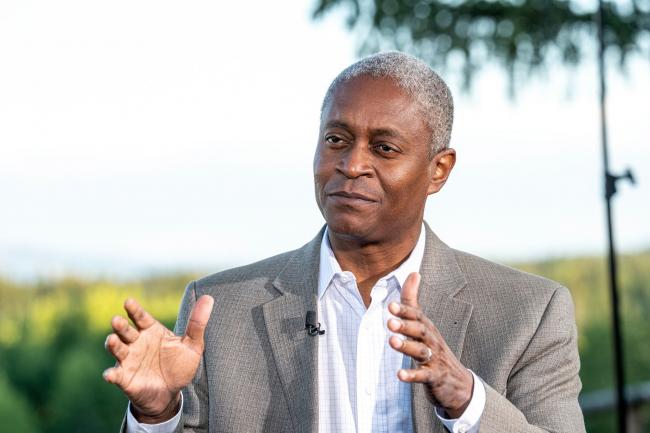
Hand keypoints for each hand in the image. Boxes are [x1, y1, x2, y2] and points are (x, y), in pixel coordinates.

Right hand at [103, 295, 213, 422]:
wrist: (171, 393)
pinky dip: (111, 374)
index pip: (141, 317)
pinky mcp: (124, 378)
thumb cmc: (179, 365)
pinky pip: (115, 375)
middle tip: (116, 319)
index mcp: (151, 331)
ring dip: (113, 344)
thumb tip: (208, 298)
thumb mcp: (192, 345)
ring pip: (117, 349)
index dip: (134, 310)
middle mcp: (137, 343)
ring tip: (111, 340)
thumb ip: (197, 323)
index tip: (128, 301)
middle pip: (126, 331)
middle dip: (120, 326)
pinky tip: (109, 374)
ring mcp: (129, 360)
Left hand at [387, 272, 472, 417]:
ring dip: (406, 347)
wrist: (458, 383)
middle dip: (405, 326)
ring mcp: (434, 359)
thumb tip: (413, 272)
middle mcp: (432, 341)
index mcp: (427, 328)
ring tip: (392, 342)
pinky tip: (400, 375)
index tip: (391, 306)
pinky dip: (412, 375)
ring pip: (421, 351)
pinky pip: (424, 376)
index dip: (405, 311)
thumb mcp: (423, 325)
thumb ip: (413, 301)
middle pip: (420, 331)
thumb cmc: (434, 349)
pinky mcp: (435, 377)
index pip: (417, 316)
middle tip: (389, 323)